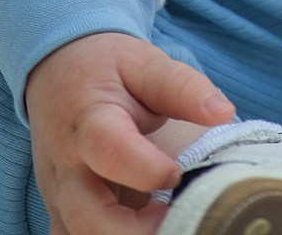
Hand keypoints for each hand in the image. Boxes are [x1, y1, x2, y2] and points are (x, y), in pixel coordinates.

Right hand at [24, 31, 235, 234]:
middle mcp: (67, 168)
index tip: (179, 172)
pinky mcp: (58, 214)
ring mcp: (58, 197)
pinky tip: (141, 230)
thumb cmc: (107, 67)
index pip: (111, 151)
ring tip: (164, 225)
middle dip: (135, 232)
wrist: (56, 69)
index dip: (149, 169)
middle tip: (178, 217)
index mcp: (89, 122)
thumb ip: (183, 88)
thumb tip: (224, 112)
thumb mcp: (145, 63)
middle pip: (88, 218)